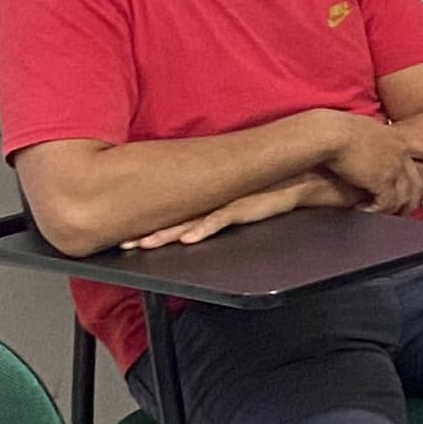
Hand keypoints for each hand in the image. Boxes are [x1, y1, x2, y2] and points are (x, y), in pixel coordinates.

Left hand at [124, 175, 335, 248]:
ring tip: (144, 245)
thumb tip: (198, 227)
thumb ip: (220, 215)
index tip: (125, 239)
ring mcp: (225, 204)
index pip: (172, 217)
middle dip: (146, 234)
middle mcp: (212, 202)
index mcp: (208, 203)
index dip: (147, 227)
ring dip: (166, 235)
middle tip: (123, 245)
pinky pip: (219, 220)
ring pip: (189, 222)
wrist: (299, 178)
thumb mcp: (241, 206)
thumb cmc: (270, 192)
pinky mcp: (244, 207)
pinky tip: (188, 239)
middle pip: (173, 221)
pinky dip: (202, 230)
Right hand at [317, 117, 422, 213]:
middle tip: (407, 210)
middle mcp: (400, 154)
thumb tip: (363, 142)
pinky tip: (366, 212)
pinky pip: (387, 204)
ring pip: (404, 196)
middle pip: (416, 181)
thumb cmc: (336, 128)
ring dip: (394, 209)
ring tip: (384, 216)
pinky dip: (377, 211)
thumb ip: (371, 138)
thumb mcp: (363, 128)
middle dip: (413, 197)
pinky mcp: (383, 183)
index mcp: (397, 138)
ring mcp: (394, 169)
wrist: (331, 133)